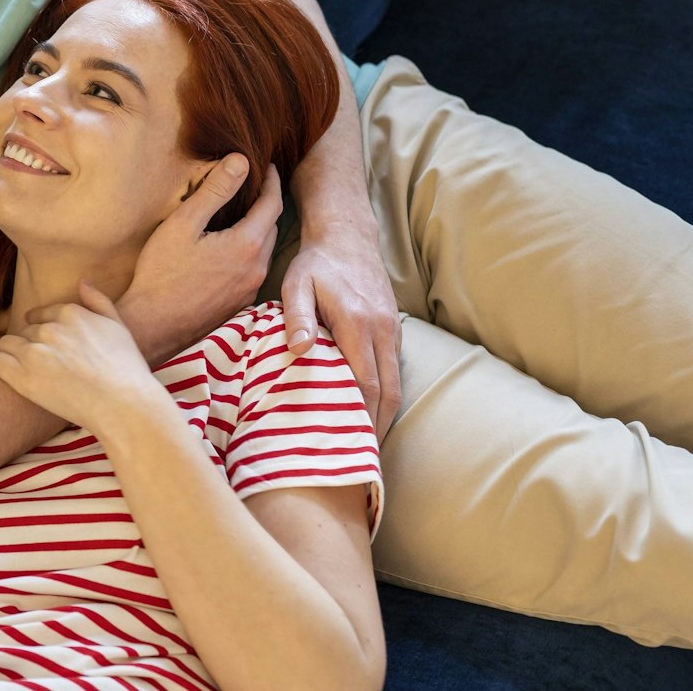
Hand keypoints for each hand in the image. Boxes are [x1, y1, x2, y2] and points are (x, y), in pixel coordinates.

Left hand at [0, 282, 170, 435]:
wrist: (123, 405)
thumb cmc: (126, 369)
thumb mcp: (118, 326)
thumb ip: (98, 301)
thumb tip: (82, 282)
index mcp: (70, 313)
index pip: (40, 315)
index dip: (41, 330)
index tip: (44, 345)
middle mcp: (49, 329)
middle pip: (24, 331)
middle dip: (28, 344)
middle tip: (37, 363)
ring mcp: (34, 352)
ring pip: (6, 344)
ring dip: (9, 353)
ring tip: (16, 367)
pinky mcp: (22, 376)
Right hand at [119, 155, 282, 363]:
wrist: (154, 326)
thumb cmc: (163, 273)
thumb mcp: (184, 224)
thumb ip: (215, 190)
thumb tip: (241, 161)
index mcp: (247, 245)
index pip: (272, 203)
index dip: (271, 181)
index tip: (265, 166)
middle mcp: (257, 268)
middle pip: (272, 226)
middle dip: (267, 203)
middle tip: (254, 186)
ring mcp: (249, 289)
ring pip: (264, 250)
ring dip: (260, 228)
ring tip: (243, 213)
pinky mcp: (239, 303)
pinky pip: (254, 269)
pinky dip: (250, 250)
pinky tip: (230, 247)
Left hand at [279, 232, 402, 441]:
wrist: (347, 235)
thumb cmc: (316, 263)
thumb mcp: (296, 284)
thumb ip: (297, 317)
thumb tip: (299, 350)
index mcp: (357, 323)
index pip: (365, 382)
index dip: (360, 417)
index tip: (350, 445)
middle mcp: (381, 330)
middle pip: (387, 391)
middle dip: (376, 427)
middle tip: (361, 458)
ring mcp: (392, 330)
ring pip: (395, 383)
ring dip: (383, 414)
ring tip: (365, 444)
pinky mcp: (393, 330)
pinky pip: (394, 370)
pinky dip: (386, 395)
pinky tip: (370, 411)